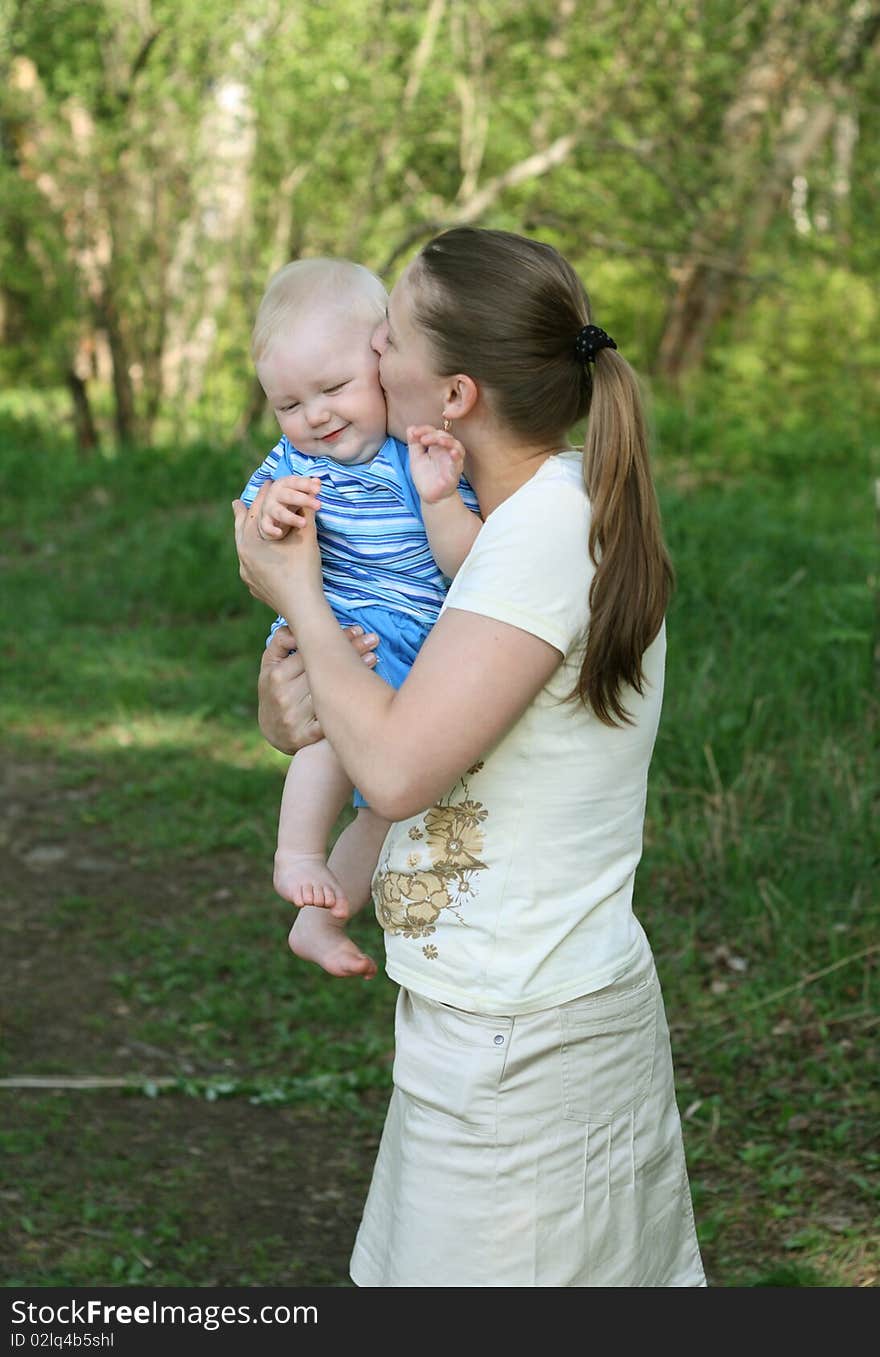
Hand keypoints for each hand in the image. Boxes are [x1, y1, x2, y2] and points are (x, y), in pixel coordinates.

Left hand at [232, 483, 322, 613]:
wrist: (304, 610)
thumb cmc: (304, 572)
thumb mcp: (307, 538)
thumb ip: (306, 513)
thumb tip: (313, 491)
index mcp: (250, 544)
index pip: (256, 513)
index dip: (263, 495)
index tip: (266, 482)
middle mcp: (243, 559)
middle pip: (241, 531)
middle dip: (242, 515)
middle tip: (237, 503)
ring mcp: (247, 575)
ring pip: (244, 550)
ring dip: (246, 536)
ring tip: (246, 529)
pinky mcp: (254, 588)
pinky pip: (250, 566)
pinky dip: (253, 555)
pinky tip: (256, 556)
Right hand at [257, 475, 321, 539]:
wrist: (270, 510)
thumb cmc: (289, 498)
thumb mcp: (299, 491)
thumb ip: (308, 487)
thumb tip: (317, 482)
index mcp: (284, 484)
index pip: (295, 482)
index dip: (306, 485)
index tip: (318, 490)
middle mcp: (275, 494)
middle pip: (289, 496)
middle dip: (304, 500)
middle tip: (318, 505)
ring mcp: (269, 508)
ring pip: (280, 512)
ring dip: (292, 518)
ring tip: (304, 523)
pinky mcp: (265, 521)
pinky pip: (266, 526)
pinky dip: (271, 530)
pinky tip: (279, 533)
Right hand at [258, 624, 378, 753]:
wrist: (271, 732)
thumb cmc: (275, 691)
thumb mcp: (270, 665)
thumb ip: (280, 643)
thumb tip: (295, 627)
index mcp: (277, 675)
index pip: (310, 652)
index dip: (336, 639)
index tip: (357, 630)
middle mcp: (285, 696)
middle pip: (323, 670)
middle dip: (350, 651)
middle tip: (372, 639)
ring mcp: (294, 718)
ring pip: (330, 693)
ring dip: (356, 675)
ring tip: (373, 657)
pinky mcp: (304, 737)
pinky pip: (330, 721)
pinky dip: (350, 706)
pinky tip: (367, 691)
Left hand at [406, 424, 466, 503]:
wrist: (430, 496)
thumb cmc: (425, 476)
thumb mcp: (415, 458)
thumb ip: (414, 443)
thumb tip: (410, 428)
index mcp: (436, 446)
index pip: (433, 431)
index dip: (424, 429)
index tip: (414, 433)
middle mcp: (446, 451)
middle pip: (445, 436)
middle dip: (433, 435)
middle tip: (422, 439)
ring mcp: (452, 461)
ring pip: (456, 446)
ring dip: (448, 441)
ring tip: (439, 440)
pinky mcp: (454, 473)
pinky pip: (458, 463)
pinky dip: (457, 457)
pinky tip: (453, 452)